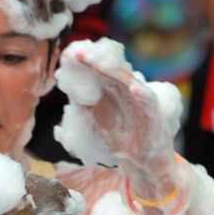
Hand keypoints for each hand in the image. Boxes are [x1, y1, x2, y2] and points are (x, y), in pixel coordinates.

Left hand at [56, 41, 175, 174]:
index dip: (83, 59)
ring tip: (97, 65)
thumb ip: (79, 107)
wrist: (140, 160)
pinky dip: (142, 94)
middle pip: (110, 66)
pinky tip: (134, 89)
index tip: (67, 55)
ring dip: (113, 70)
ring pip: (126, 79)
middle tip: (79, 54)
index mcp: (108, 85)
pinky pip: (148, 100)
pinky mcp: (153, 112)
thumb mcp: (89, 123)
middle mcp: (123, 87)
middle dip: (94, 59)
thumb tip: (60, 101)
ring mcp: (139, 97)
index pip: (96, 64)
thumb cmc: (115, 138)